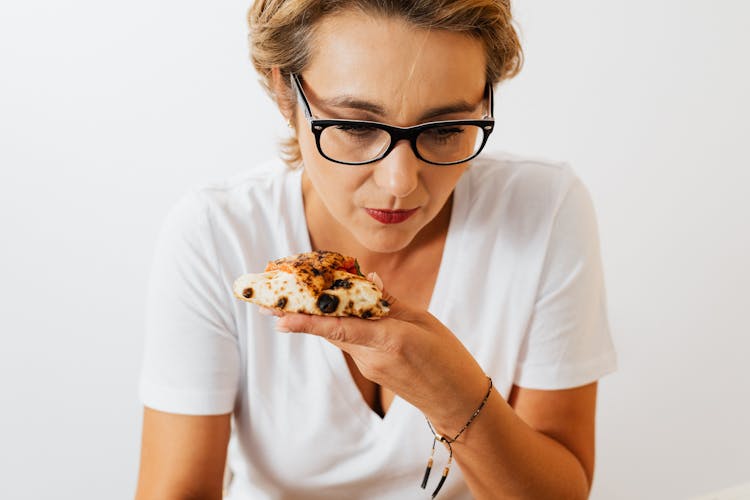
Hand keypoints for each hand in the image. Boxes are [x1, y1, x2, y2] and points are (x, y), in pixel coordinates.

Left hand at [272, 274, 488, 433]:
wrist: (456, 402)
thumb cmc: (448, 358)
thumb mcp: (424, 322)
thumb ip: (391, 302)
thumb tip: (366, 280)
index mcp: (391, 340)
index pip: (342, 328)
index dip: (309, 322)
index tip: (280, 318)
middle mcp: (372, 357)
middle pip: (330, 331)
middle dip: (299, 316)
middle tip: (267, 303)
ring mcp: (370, 366)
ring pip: (338, 336)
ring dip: (314, 319)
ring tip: (286, 303)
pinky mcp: (372, 370)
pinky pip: (350, 342)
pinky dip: (337, 326)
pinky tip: (328, 312)